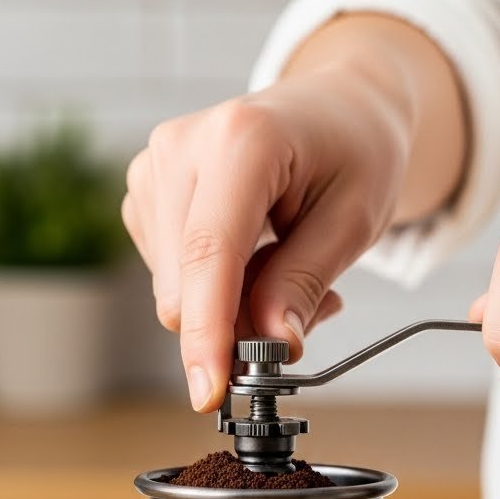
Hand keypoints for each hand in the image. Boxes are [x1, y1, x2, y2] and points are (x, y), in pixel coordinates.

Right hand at [122, 70, 407, 410]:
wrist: (337, 106)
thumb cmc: (354, 152)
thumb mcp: (355, 221)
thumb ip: (305, 282)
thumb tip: (271, 344)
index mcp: (242, 140)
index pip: (209, 254)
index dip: (208, 332)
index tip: (209, 392)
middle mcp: (181, 145)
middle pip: (183, 287)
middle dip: (237, 326)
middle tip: (308, 312)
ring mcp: (153, 166)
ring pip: (173, 292)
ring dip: (230, 307)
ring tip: (287, 267)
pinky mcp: (145, 190)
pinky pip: (171, 277)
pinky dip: (213, 289)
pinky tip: (253, 257)